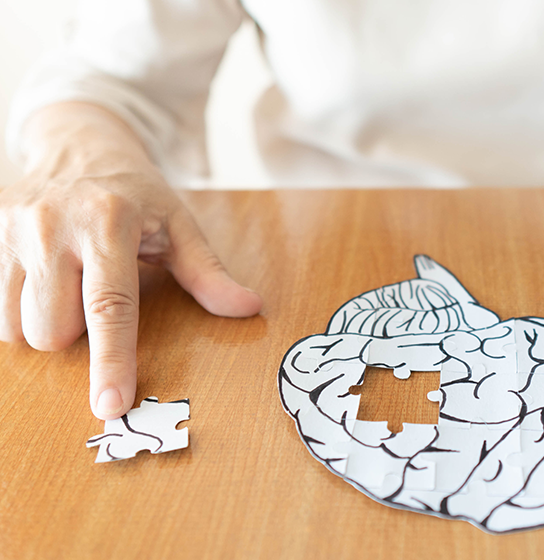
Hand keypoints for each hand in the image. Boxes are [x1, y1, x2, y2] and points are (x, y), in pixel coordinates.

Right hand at [0, 103, 262, 418]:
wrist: (79, 146)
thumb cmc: (136, 193)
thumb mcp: (180, 225)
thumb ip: (209, 273)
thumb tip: (248, 308)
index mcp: (108, 222)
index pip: (109, 307)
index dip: (112, 361)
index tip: (112, 404)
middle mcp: (51, 225)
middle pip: (54, 329)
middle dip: (79, 337)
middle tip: (98, 298)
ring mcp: (10, 232)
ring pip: (18, 328)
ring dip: (47, 327)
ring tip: (71, 288)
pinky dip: (21, 314)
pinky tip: (44, 284)